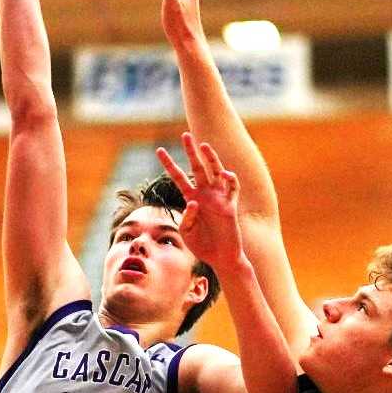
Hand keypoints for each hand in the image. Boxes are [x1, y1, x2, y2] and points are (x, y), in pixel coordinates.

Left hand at [156, 132, 243, 272]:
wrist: (220, 257)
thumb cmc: (202, 245)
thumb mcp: (186, 232)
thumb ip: (187, 218)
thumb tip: (194, 202)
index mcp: (191, 198)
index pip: (178, 177)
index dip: (169, 163)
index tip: (159, 150)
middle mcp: (204, 194)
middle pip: (197, 167)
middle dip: (191, 151)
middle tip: (185, 135)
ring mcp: (218, 198)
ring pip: (215, 172)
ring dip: (211, 158)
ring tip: (204, 146)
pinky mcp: (230, 205)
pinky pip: (232, 188)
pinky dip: (230, 179)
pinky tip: (224, 174)